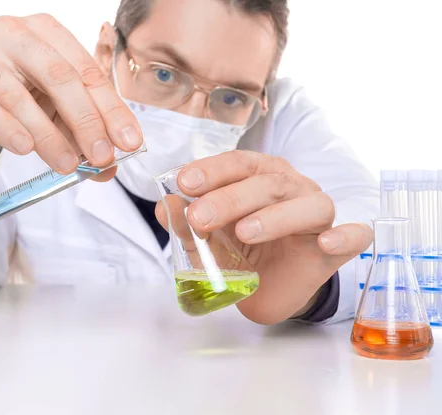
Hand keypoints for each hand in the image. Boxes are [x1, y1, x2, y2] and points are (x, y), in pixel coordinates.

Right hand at [0, 14, 141, 179]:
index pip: (88, 71)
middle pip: (59, 77)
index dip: (112, 109)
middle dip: (86, 121)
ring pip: (20, 96)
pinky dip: (8, 130)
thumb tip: (109, 167)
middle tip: (101, 156)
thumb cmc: (21, 99)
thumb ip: (83, 133)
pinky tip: (25, 148)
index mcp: (49, 33)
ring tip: (67, 164)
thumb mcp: (58, 112)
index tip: (129, 142)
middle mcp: (16, 35)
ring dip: (49, 135)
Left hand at [155, 150, 372, 324]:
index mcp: (260, 178)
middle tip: (200, 217)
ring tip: (245, 233)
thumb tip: (166, 206)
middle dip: (230, 198)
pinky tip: (328, 242)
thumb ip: (188, 225)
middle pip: (268, 183)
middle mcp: (291, 189)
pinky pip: (355, 236)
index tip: (183, 182)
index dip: (212, 170)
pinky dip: (347, 235)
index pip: (239, 164)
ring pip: (308, 204)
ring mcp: (317, 215)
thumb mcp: (208, 242)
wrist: (269, 289)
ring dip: (276, 216)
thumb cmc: (240, 255)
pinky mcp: (337, 247)